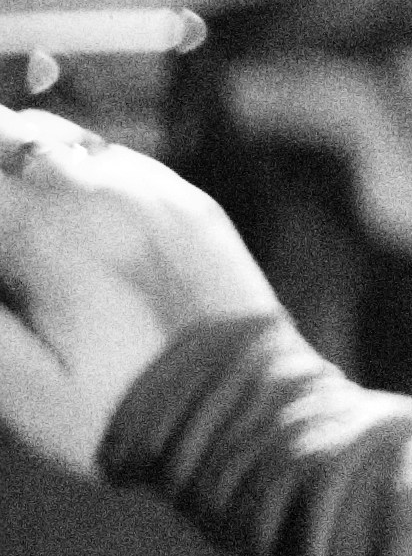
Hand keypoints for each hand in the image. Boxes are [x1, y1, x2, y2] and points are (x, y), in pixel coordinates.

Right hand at [0, 112, 283, 476]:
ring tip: (14, 213)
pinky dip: (78, 168)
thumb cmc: (120, 410)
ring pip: (60, 137)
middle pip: (7, 136)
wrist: (243, 419)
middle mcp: (101, 192)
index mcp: (47, 230)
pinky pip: (116, 158)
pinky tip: (72, 209)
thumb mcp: (20, 385)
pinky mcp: (192, 206)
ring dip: (21, 158)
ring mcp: (154, 191)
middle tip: (1, 231)